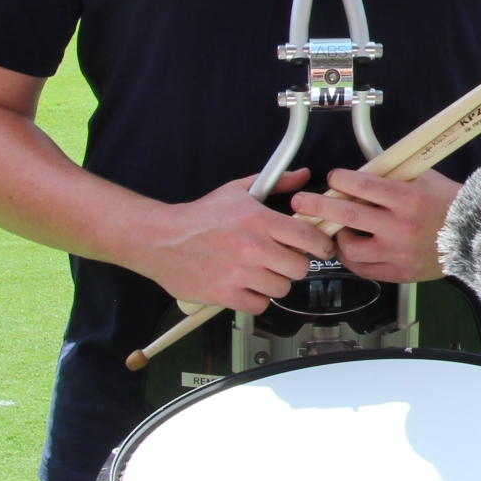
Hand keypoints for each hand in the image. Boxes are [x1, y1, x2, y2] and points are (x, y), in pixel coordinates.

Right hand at [135, 169, 333, 314]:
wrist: (161, 240)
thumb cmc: (200, 217)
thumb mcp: (238, 192)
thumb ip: (276, 183)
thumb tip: (303, 175)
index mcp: (259, 220)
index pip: (309, 237)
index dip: (320, 245)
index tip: (318, 249)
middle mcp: (253, 247)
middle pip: (300, 268)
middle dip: (294, 265)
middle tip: (281, 261)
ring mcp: (239, 273)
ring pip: (281, 288)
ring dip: (274, 283)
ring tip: (259, 273)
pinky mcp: (225, 294)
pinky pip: (260, 305)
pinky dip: (256, 299)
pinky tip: (245, 286)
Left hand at [294, 166, 463, 284]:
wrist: (476, 235)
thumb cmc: (450, 203)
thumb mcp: (423, 177)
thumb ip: (392, 173)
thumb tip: (363, 165)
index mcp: (406, 198)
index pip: (362, 185)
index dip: (341, 179)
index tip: (333, 178)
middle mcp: (400, 227)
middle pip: (347, 215)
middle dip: (317, 207)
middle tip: (300, 204)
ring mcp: (398, 253)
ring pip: (351, 248)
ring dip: (336, 237)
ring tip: (333, 230)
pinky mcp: (399, 273)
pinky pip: (364, 269)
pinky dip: (352, 259)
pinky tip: (349, 249)